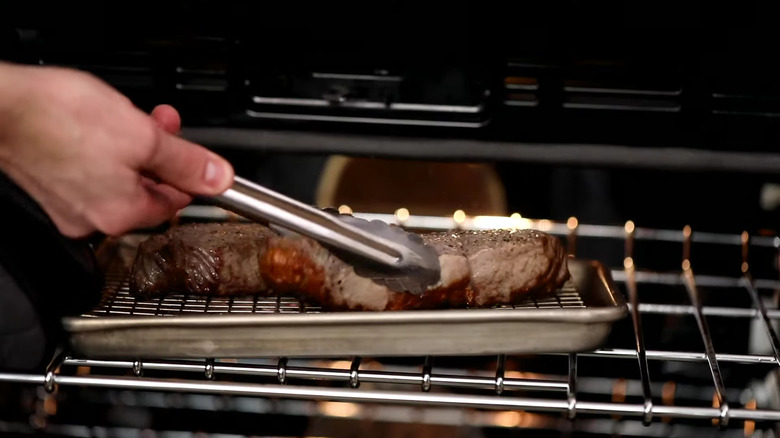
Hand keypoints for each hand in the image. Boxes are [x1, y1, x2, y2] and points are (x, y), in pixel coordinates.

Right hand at [0, 62, 233, 237]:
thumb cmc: (58, 119)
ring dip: (132, 145)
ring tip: (127, 116)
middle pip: (146, 188)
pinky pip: (89, 170)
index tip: (190, 151)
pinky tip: (96, 125)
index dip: (187, 172)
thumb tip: (218, 178)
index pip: (175, 202)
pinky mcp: (47, 185)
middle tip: (161, 124)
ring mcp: (66, 205)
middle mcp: (92, 219)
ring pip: (118, 176)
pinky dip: (100, 149)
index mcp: (122, 214)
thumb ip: (186, 161)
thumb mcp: (143, 137)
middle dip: (160, 152)